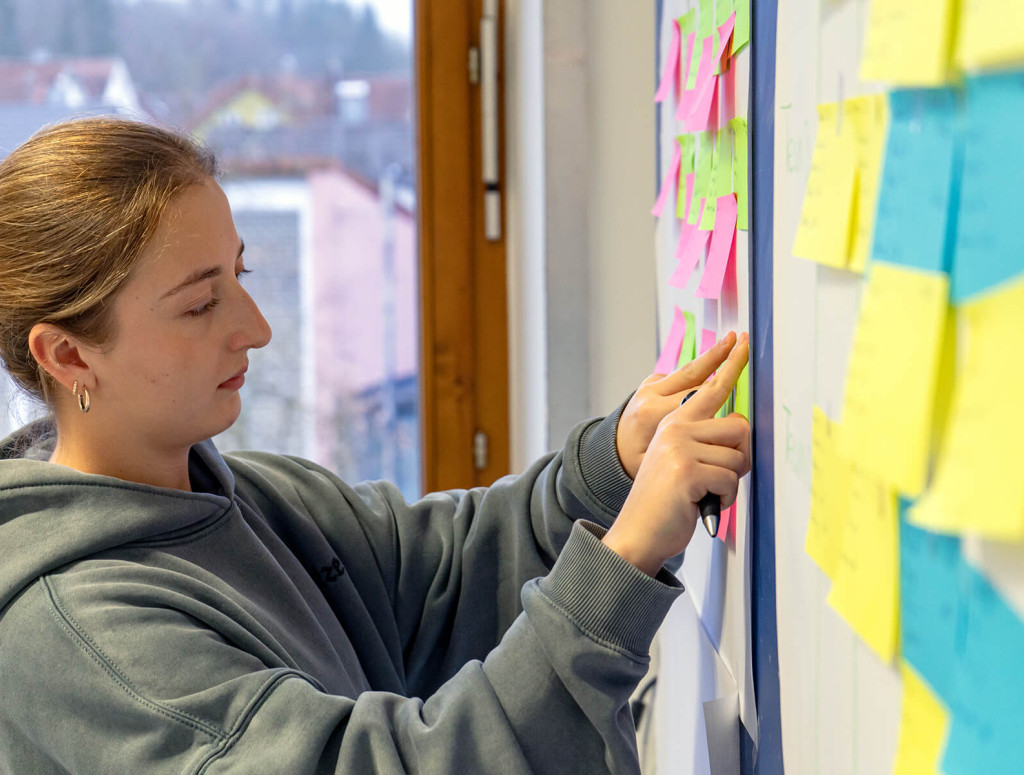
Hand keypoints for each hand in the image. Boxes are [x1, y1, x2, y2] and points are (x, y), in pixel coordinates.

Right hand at [603, 334, 750, 576]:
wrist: (637, 533)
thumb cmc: (665, 502)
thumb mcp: (680, 462)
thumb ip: (701, 440)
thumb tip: (738, 428)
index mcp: (674, 422)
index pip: (710, 387)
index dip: (731, 364)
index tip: (744, 342)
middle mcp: (675, 428)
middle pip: (739, 425)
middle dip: (739, 457)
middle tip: (719, 477)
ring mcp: (679, 448)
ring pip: (738, 456)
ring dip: (729, 482)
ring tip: (705, 492)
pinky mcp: (687, 470)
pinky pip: (729, 480)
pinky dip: (723, 499)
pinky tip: (700, 503)